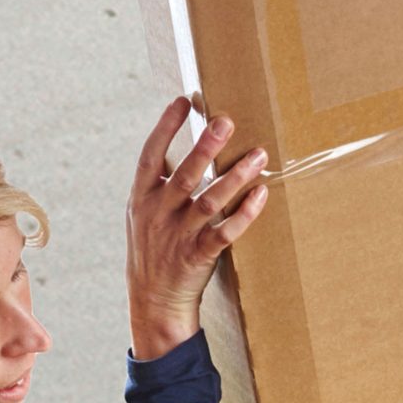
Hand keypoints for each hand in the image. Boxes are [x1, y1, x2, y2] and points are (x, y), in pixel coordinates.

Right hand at [127, 93, 267, 359]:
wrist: (153, 301)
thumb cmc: (152, 249)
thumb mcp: (141, 214)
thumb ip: (157, 183)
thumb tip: (176, 146)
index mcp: (141, 197)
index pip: (150, 155)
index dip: (166, 127)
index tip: (184, 102)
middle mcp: (158, 213)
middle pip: (184, 174)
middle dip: (205, 146)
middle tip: (226, 121)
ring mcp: (179, 235)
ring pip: (210, 201)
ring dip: (235, 177)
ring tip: (258, 155)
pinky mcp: (198, 255)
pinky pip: (225, 232)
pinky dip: (245, 214)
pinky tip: (261, 195)